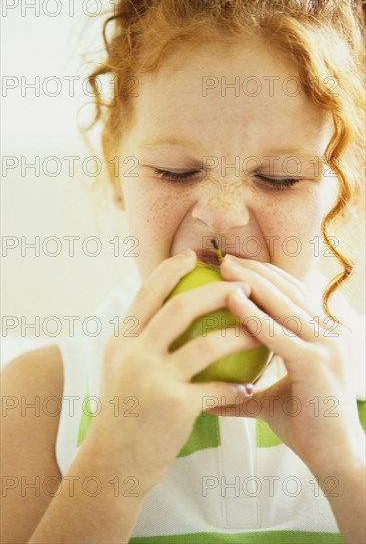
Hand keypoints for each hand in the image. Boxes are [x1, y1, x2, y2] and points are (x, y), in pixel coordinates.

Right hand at [88, 251, 255, 495]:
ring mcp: (154, 379)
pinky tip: (250, 387)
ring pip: (207, 344)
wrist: (114, 462)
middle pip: (180, 309)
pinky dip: (237, 387)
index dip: (170, 270)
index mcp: (121, 341)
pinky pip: (218, 388)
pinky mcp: (176, 405)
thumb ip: (139, 339)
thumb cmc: (123, 413)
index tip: (193, 256)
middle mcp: (134, 354)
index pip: (147, 294)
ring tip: (262, 332)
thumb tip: (163, 309)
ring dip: (241, 335)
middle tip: (243, 287)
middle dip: (216, 293)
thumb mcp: (119, 369)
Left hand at [207, 255, 364, 475]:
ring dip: (252, 282)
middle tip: (225, 257)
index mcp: (325, 335)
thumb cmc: (305, 427)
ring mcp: (328, 345)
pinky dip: (254, 314)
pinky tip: (232, 299)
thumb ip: (242, 391)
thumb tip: (208, 393)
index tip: (236, 266)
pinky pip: (279, 333)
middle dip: (256, 271)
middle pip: (288, 292)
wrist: (336, 459)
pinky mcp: (318, 361)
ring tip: (225, 267)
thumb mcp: (270, 400)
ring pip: (284, 305)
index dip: (265, 277)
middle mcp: (331, 333)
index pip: (293, 296)